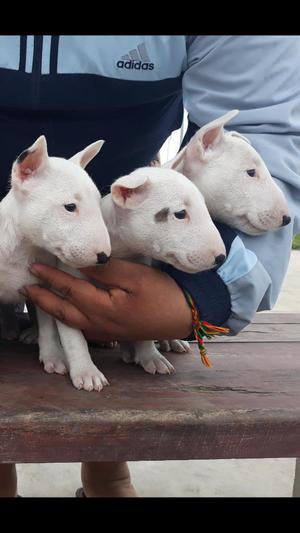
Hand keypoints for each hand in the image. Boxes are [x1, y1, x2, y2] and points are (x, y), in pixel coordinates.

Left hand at [20, 259, 192, 341]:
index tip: (36, 266)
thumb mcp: (136, 276)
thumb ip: (106, 270)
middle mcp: (100, 324)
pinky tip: (68, 313)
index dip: (51, 277)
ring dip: (53, 310)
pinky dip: (69, 319)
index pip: (69, 289)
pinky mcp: (113, 334)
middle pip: (63, 310)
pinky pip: (83, 328)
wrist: (185, 316)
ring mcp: (106, 332)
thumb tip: (80, 263)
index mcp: (103, 308)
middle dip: (43, 298)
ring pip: (71, 322)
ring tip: (40, 299)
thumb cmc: (164, 294)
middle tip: (26, 287)